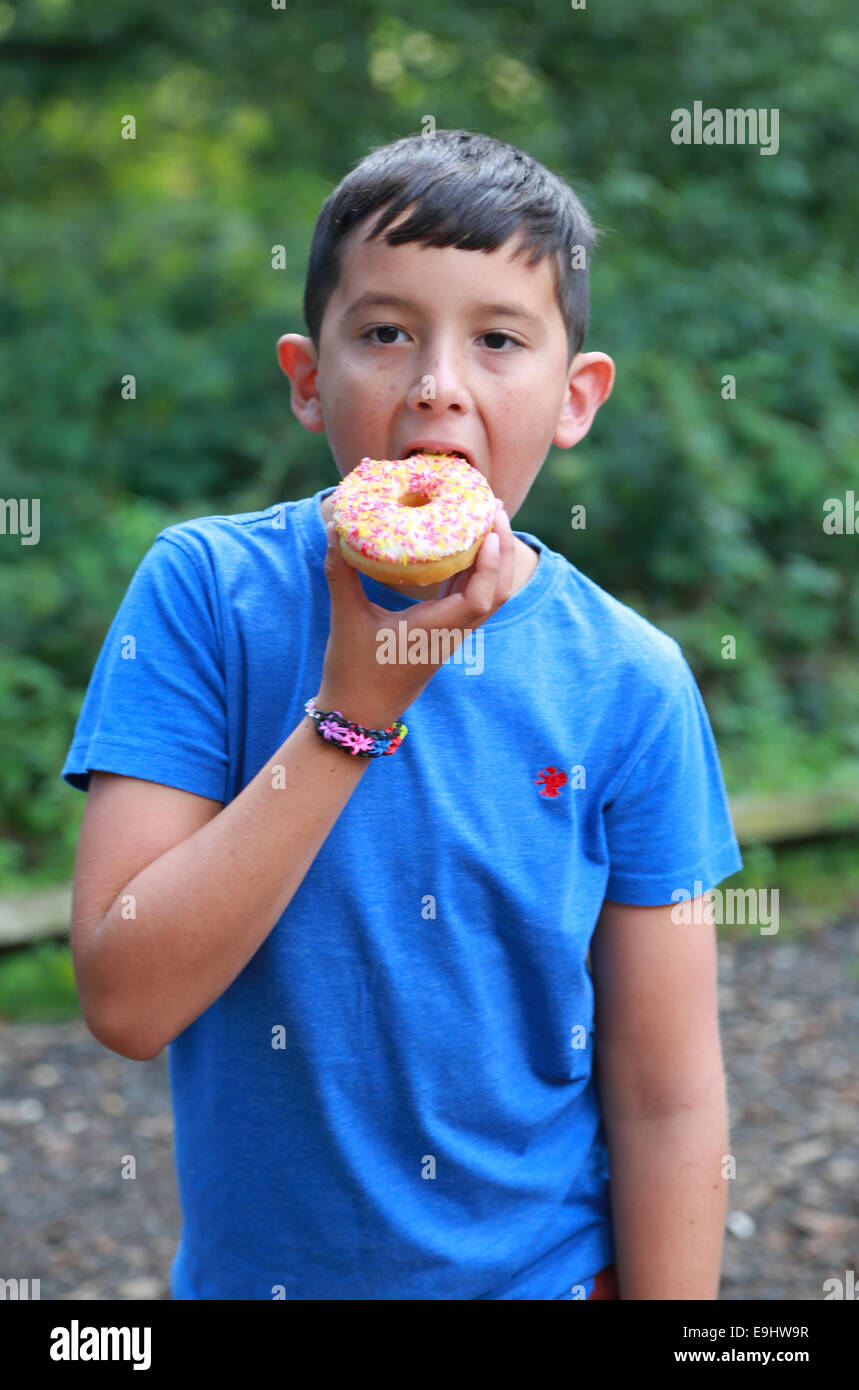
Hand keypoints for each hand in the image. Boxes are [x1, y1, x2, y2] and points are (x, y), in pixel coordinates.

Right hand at [316, 499, 512, 728]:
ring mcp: (451, 634)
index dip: (491, 564)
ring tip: (487, 518)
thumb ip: (341, 572)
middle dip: (503, 549)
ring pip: (488, 594)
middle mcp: (451, 632)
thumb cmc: (353, 671)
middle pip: (497, 591)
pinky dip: (476, 570)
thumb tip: (335, 527)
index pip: (480, 599)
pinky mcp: (443, 632)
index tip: (489, 530)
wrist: (359, 712)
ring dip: (494, 558)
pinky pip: (470, 597)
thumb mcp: (345, 618)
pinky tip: (465, 544)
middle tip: (494, 507)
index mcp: (436, 632)